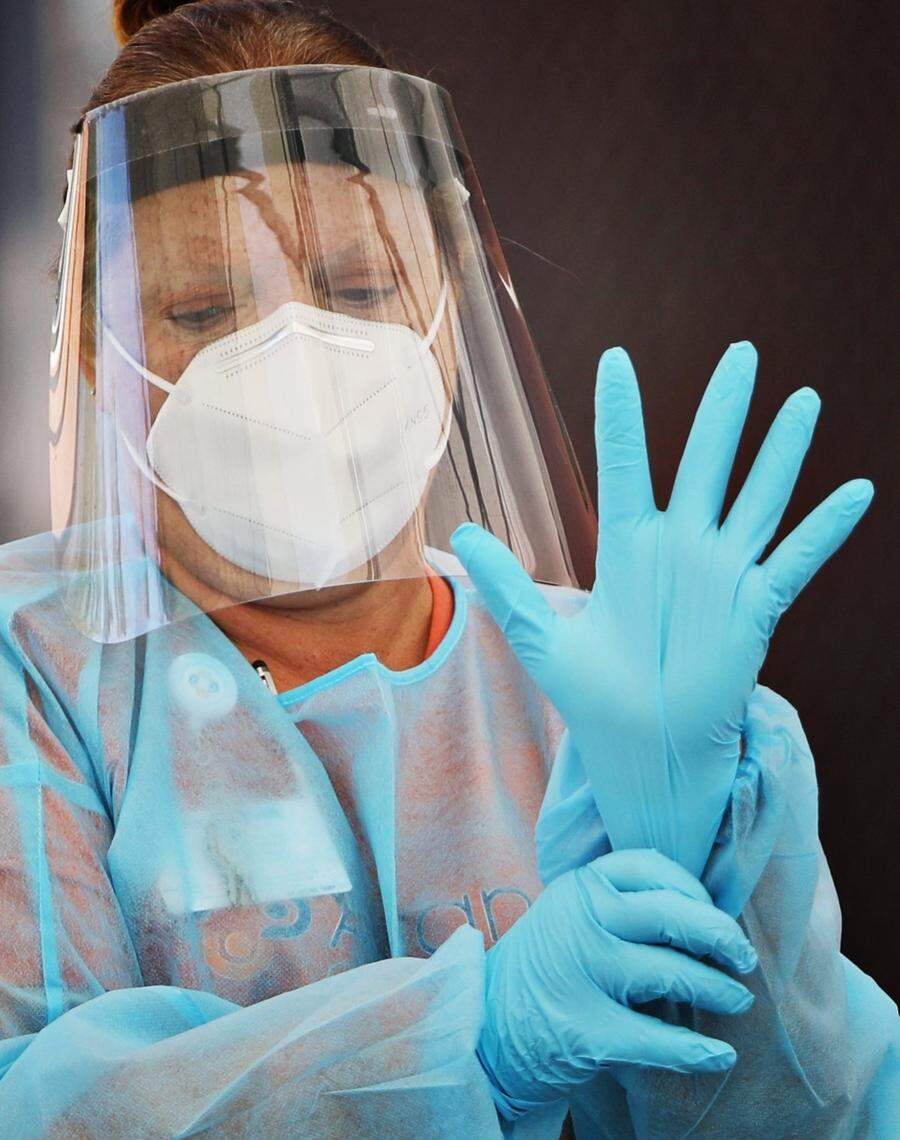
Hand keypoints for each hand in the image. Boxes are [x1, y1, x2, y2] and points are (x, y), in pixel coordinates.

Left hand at [453, 343, 871, 872]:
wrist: (641, 749)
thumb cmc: (591, 696)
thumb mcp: (539, 637)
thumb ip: (507, 584)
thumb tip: (461, 535)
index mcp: (626, 547)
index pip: (625, 463)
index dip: (621, 412)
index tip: (616, 357)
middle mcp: (678, 548)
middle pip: (705, 461)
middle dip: (723, 409)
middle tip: (742, 351)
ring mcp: (721, 574)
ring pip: (757, 497)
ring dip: (781, 451)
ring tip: (803, 399)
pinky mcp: (755, 608)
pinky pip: (795, 560)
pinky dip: (825, 529)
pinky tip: (857, 491)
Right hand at [477, 849, 756, 1115]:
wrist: (483, 1026)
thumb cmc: (543, 968)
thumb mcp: (567, 916)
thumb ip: (615, 904)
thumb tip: (698, 911)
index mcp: (579, 886)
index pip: (651, 867)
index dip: (694, 890)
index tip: (712, 913)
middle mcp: (581, 919)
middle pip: (672, 915)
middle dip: (721, 937)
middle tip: (744, 959)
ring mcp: (582, 972)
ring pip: (673, 973)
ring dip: (719, 990)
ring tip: (737, 999)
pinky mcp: (584, 1028)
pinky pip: (656, 1039)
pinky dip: (696, 1050)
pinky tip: (719, 1055)